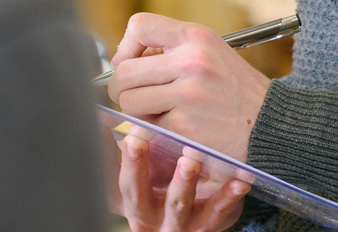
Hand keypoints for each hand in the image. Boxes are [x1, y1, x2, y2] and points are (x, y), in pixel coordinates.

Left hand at [109, 13, 272, 160]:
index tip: (132, 62)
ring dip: (137, 112)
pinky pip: (146, 126)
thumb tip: (124, 58)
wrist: (272, 125)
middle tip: (137, 97)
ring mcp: (187, 94)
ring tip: (159, 113)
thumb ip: (173, 50)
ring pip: (129, 100)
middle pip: (125, 70)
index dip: (126, 47)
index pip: (139, 26)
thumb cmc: (238, 91)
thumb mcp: (213, 53)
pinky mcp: (184, 125)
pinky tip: (176, 128)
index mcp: (197, 36)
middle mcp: (191, 60)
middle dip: (123, 87)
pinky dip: (155, 130)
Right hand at [116, 136, 249, 231]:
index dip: (119, 161)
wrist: (192, 220)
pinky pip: (218, 212)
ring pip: (178, 206)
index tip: (126, 135)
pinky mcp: (207, 227)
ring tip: (190, 159)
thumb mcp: (139, 172)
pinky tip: (240, 180)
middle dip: (138, 169)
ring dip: (182, 182)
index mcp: (130, 201)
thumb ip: (122, 149)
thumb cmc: (161, 184)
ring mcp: (177, 225)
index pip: (117, 183)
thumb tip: (98, 117)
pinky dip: (228, 196)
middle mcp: (148, 218)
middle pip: (138, 196)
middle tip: (137, 140)